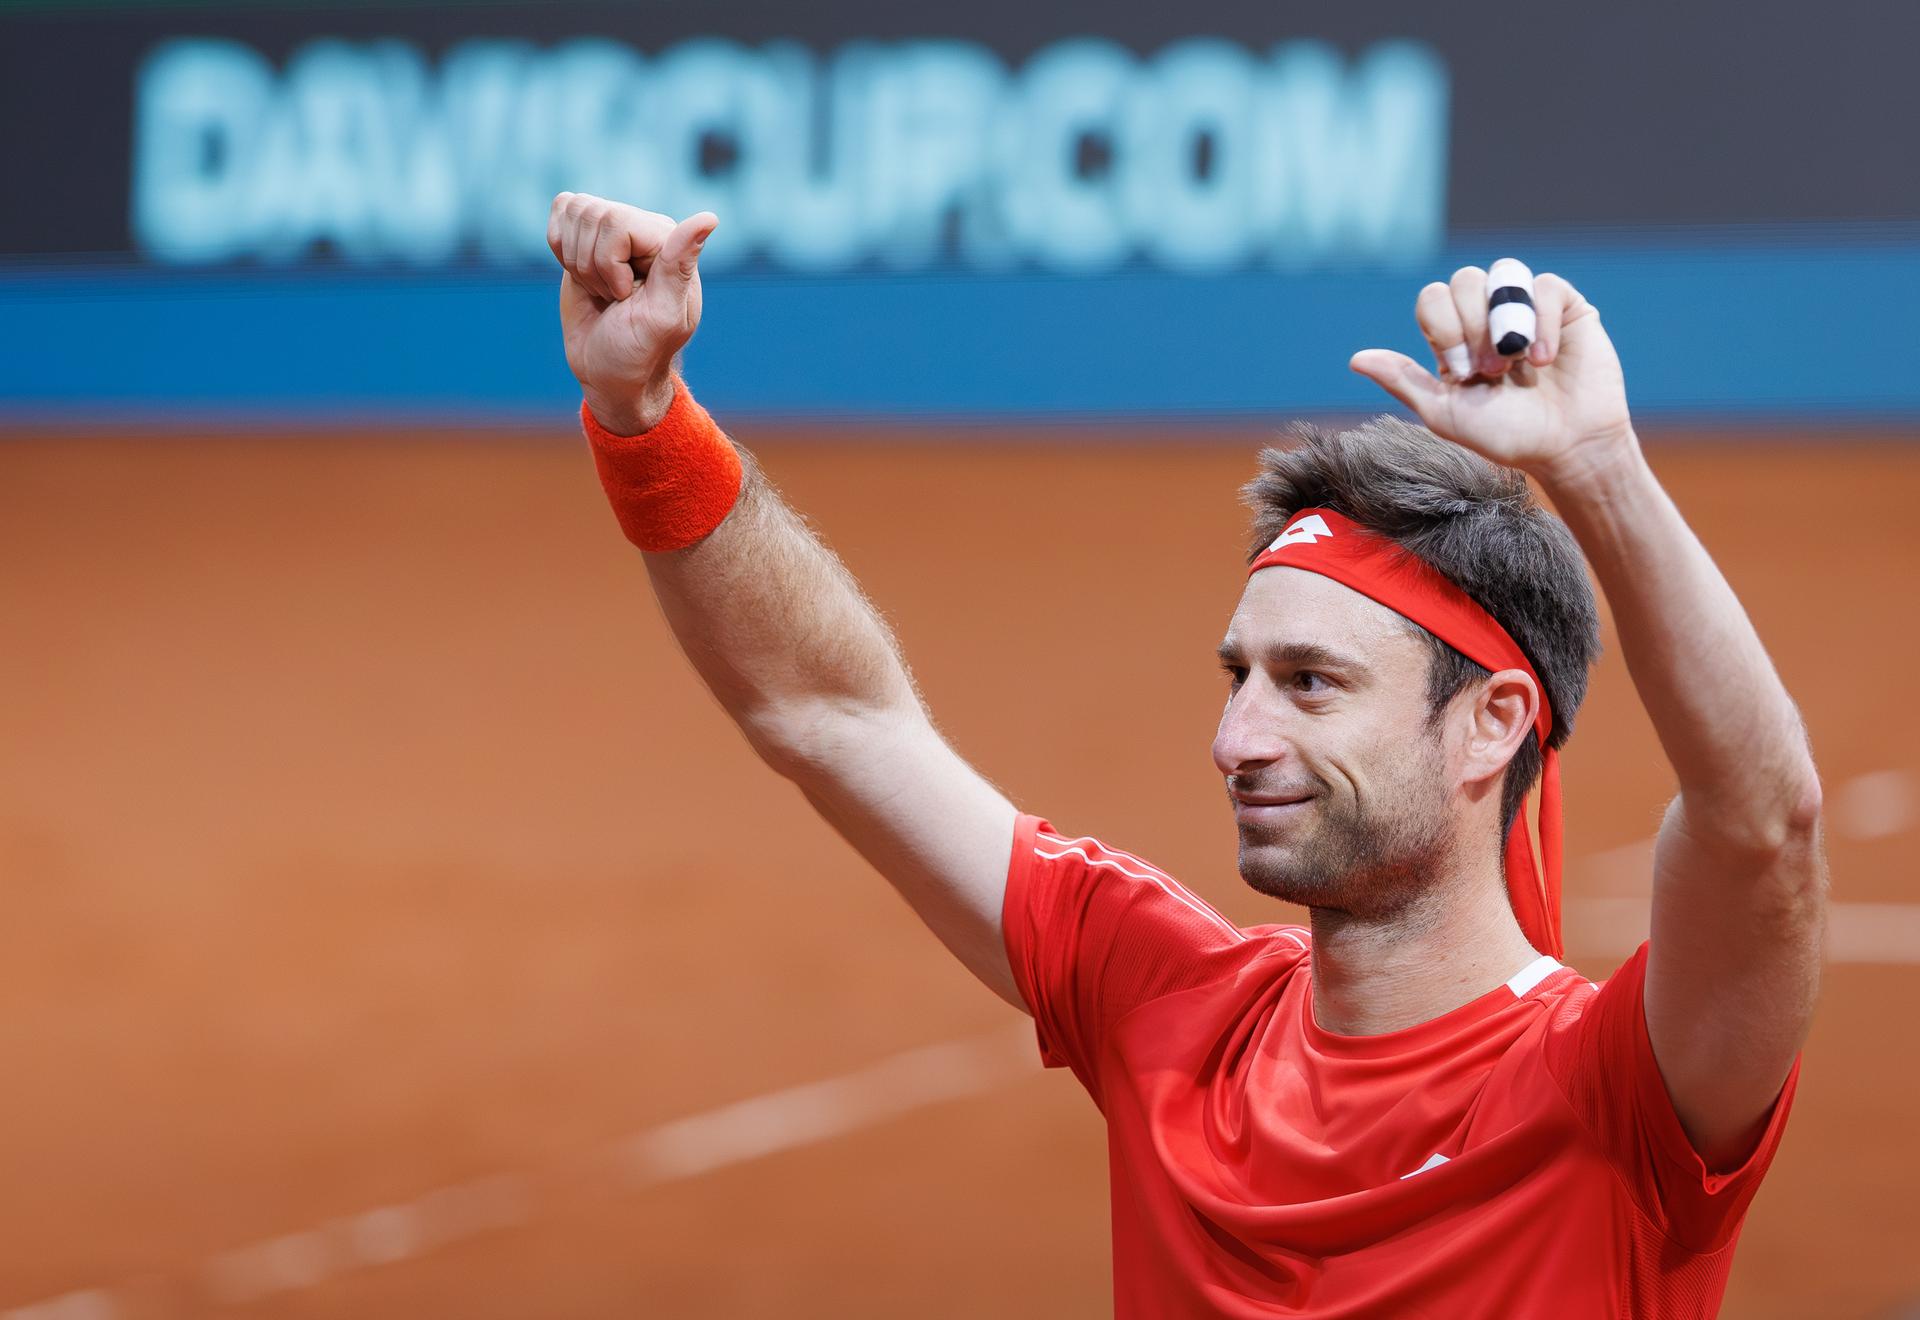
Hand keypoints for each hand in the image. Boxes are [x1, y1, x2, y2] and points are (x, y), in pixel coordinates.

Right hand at [547, 192, 717, 434]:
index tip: (627, 297)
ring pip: (575, 211)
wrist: (608, 371)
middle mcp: (644, 227)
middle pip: (592, 214)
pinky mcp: (585, 235)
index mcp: (669, 240)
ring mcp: (614, 229)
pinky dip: (561, 249)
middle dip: (592, 267)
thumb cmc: (638, 351)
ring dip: (578, 263)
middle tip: (613, 298)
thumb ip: (679, 265)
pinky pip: (561, 211)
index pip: (616, 220)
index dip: (609, 264)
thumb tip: (710, 217)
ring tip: (602, 291)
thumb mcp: (662, 315)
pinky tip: (582, 277)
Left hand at [1348, 265, 1635, 485]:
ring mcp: (1526, 307)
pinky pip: (1546, 285)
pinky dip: (1542, 322)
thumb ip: (1403, 381)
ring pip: (1503, 272)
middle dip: (1473, 327)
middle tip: (1492, 372)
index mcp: (1454, 336)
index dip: (1444, 328)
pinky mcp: (1566, 307)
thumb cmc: (1505, 435)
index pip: (1433, 298)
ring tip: (1516, 361)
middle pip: (1463, 280)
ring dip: (1503, 319)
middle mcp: (1487, 314)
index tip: (1463, 373)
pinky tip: (1544, 359)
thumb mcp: (1445, 413)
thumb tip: (1356, 360)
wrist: (1565, 447)